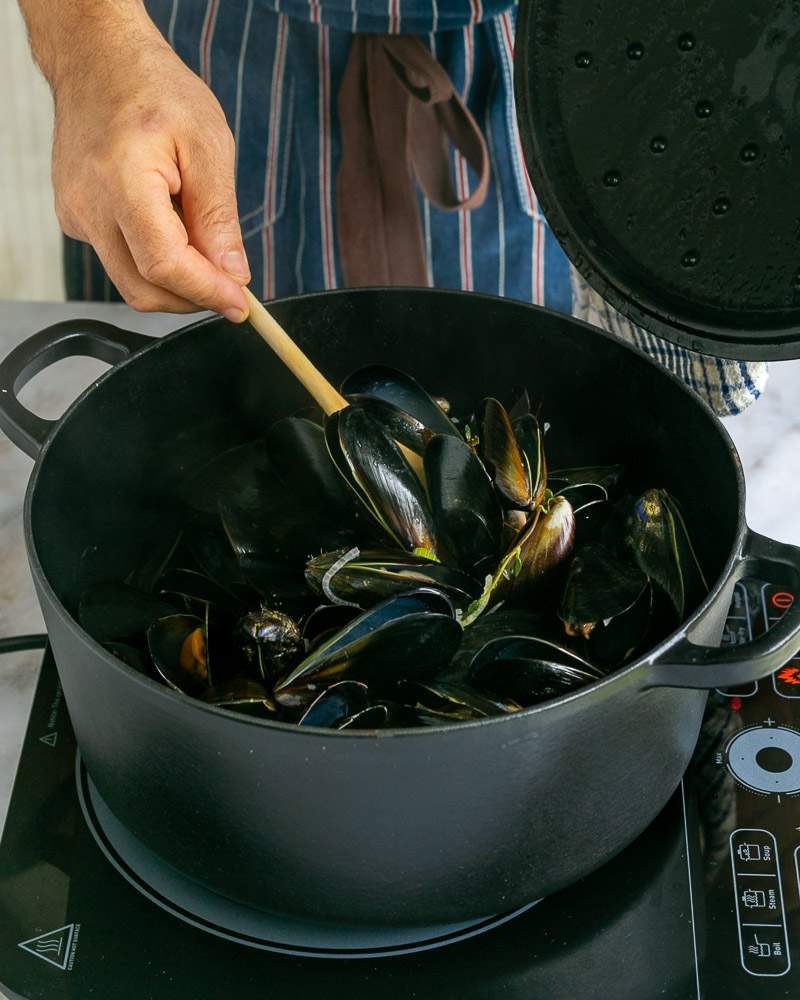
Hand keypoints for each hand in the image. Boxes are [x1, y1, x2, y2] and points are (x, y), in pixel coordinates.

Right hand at [50, 9, 249, 319]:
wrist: (99, 60)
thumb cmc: (155, 89)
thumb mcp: (208, 145)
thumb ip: (219, 217)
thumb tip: (233, 274)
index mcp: (122, 181)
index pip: (164, 265)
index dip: (206, 292)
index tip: (240, 304)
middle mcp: (88, 206)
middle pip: (143, 288)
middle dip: (193, 298)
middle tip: (230, 286)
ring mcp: (76, 216)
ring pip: (131, 281)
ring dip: (175, 280)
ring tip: (201, 241)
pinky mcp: (75, 220)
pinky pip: (120, 260)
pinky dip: (154, 259)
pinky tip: (169, 223)